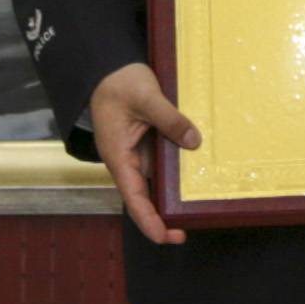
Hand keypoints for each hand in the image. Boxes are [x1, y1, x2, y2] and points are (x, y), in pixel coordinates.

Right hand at [87, 62, 197, 246]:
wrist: (109, 67)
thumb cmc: (120, 82)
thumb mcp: (146, 97)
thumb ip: (169, 119)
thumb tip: (193, 141)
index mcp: (118, 155)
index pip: (132, 197)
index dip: (147, 220)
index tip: (164, 236)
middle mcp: (127, 160)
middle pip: (143, 197)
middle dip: (161, 216)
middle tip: (186, 230)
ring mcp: (137, 153)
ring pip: (155, 182)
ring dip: (171, 196)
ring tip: (194, 208)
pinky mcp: (147, 144)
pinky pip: (162, 164)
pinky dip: (176, 173)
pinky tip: (195, 174)